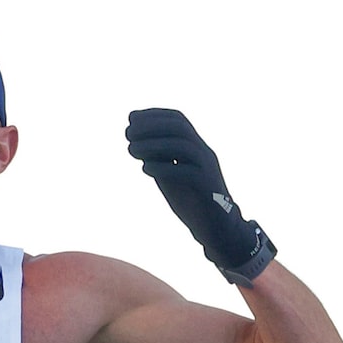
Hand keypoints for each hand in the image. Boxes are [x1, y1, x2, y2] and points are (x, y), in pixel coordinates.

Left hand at [126, 109, 274, 284]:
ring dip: (153, 145)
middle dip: (152, 126)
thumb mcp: (169, 175)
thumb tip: (134, 143)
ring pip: (183, 147)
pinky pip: (186, 172)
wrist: (215, 227)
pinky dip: (164, 168)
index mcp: (196, 147)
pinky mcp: (206, 187)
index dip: (155, 114)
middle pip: (180, 128)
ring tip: (130, 149)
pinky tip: (145, 169)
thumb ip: (157, 159)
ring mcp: (206, 168)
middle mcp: (203, 153)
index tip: (131, 117)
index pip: (179, 120)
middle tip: (127, 133)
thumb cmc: (190, 201)